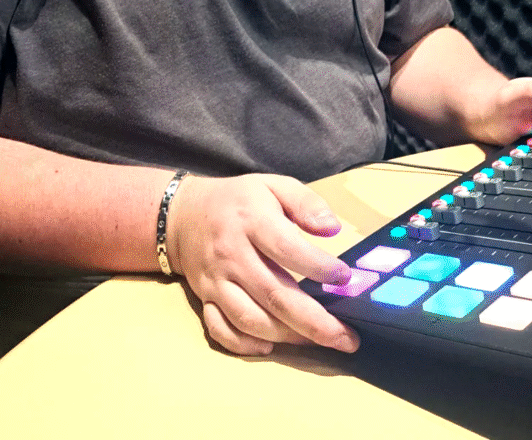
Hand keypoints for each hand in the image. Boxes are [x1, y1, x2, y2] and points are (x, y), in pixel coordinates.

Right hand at [165, 173, 360, 356]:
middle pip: (274, 294)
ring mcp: (216, 280)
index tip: (345, 278)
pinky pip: (221, 330)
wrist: (185, 214)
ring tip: (321, 341)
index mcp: (252, 220)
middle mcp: (232, 254)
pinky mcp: (204, 299)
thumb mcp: (274, 185)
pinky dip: (245, 344)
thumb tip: (332, 228)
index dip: (318, 266)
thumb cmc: (239, 200)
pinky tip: (272, 346)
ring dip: (288, 336)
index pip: (286, 248)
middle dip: (314, 322)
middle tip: (346, 338)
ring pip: (251, 318)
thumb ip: (305, 202)